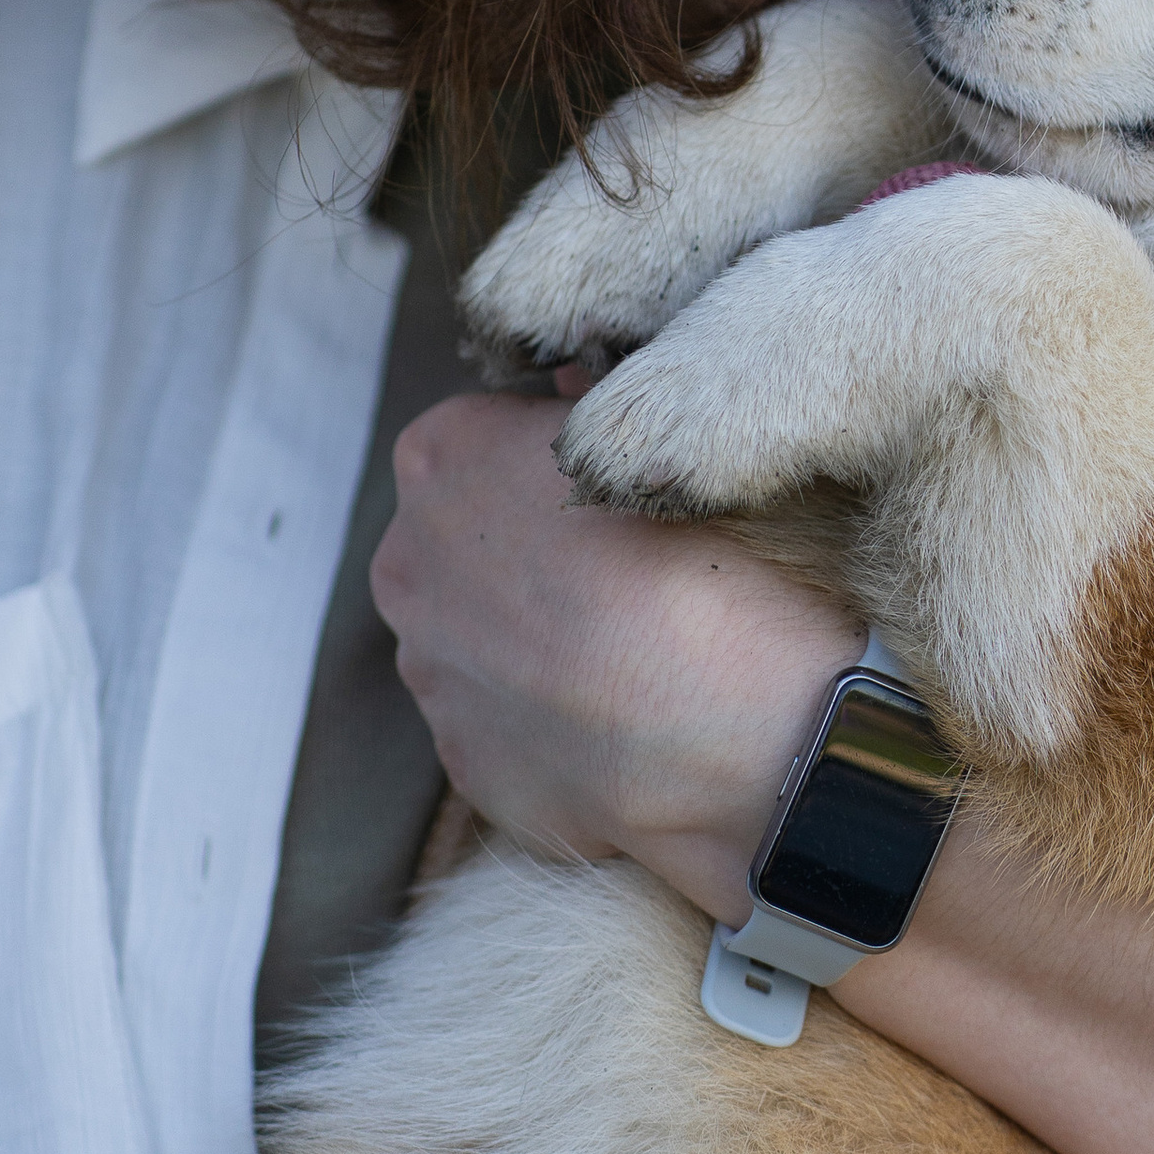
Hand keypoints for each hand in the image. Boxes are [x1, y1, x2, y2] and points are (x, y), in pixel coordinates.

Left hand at [368, 390, 856, 917]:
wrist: (744, 728)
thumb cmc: (718, 560)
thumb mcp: (673, 439)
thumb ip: (598, 403)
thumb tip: (577, 389)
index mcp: (443, 454)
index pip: (485, 432)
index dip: (556, 454)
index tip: (618, 483)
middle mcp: (409, 563)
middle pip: (463, 538)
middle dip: (525, 549)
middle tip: (629, 569)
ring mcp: (429, 675)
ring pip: (478, 638)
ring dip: (536, 640)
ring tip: (638, 656)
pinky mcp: (463, 764)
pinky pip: (506, 726)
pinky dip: (554, 724)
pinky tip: (628, 725)